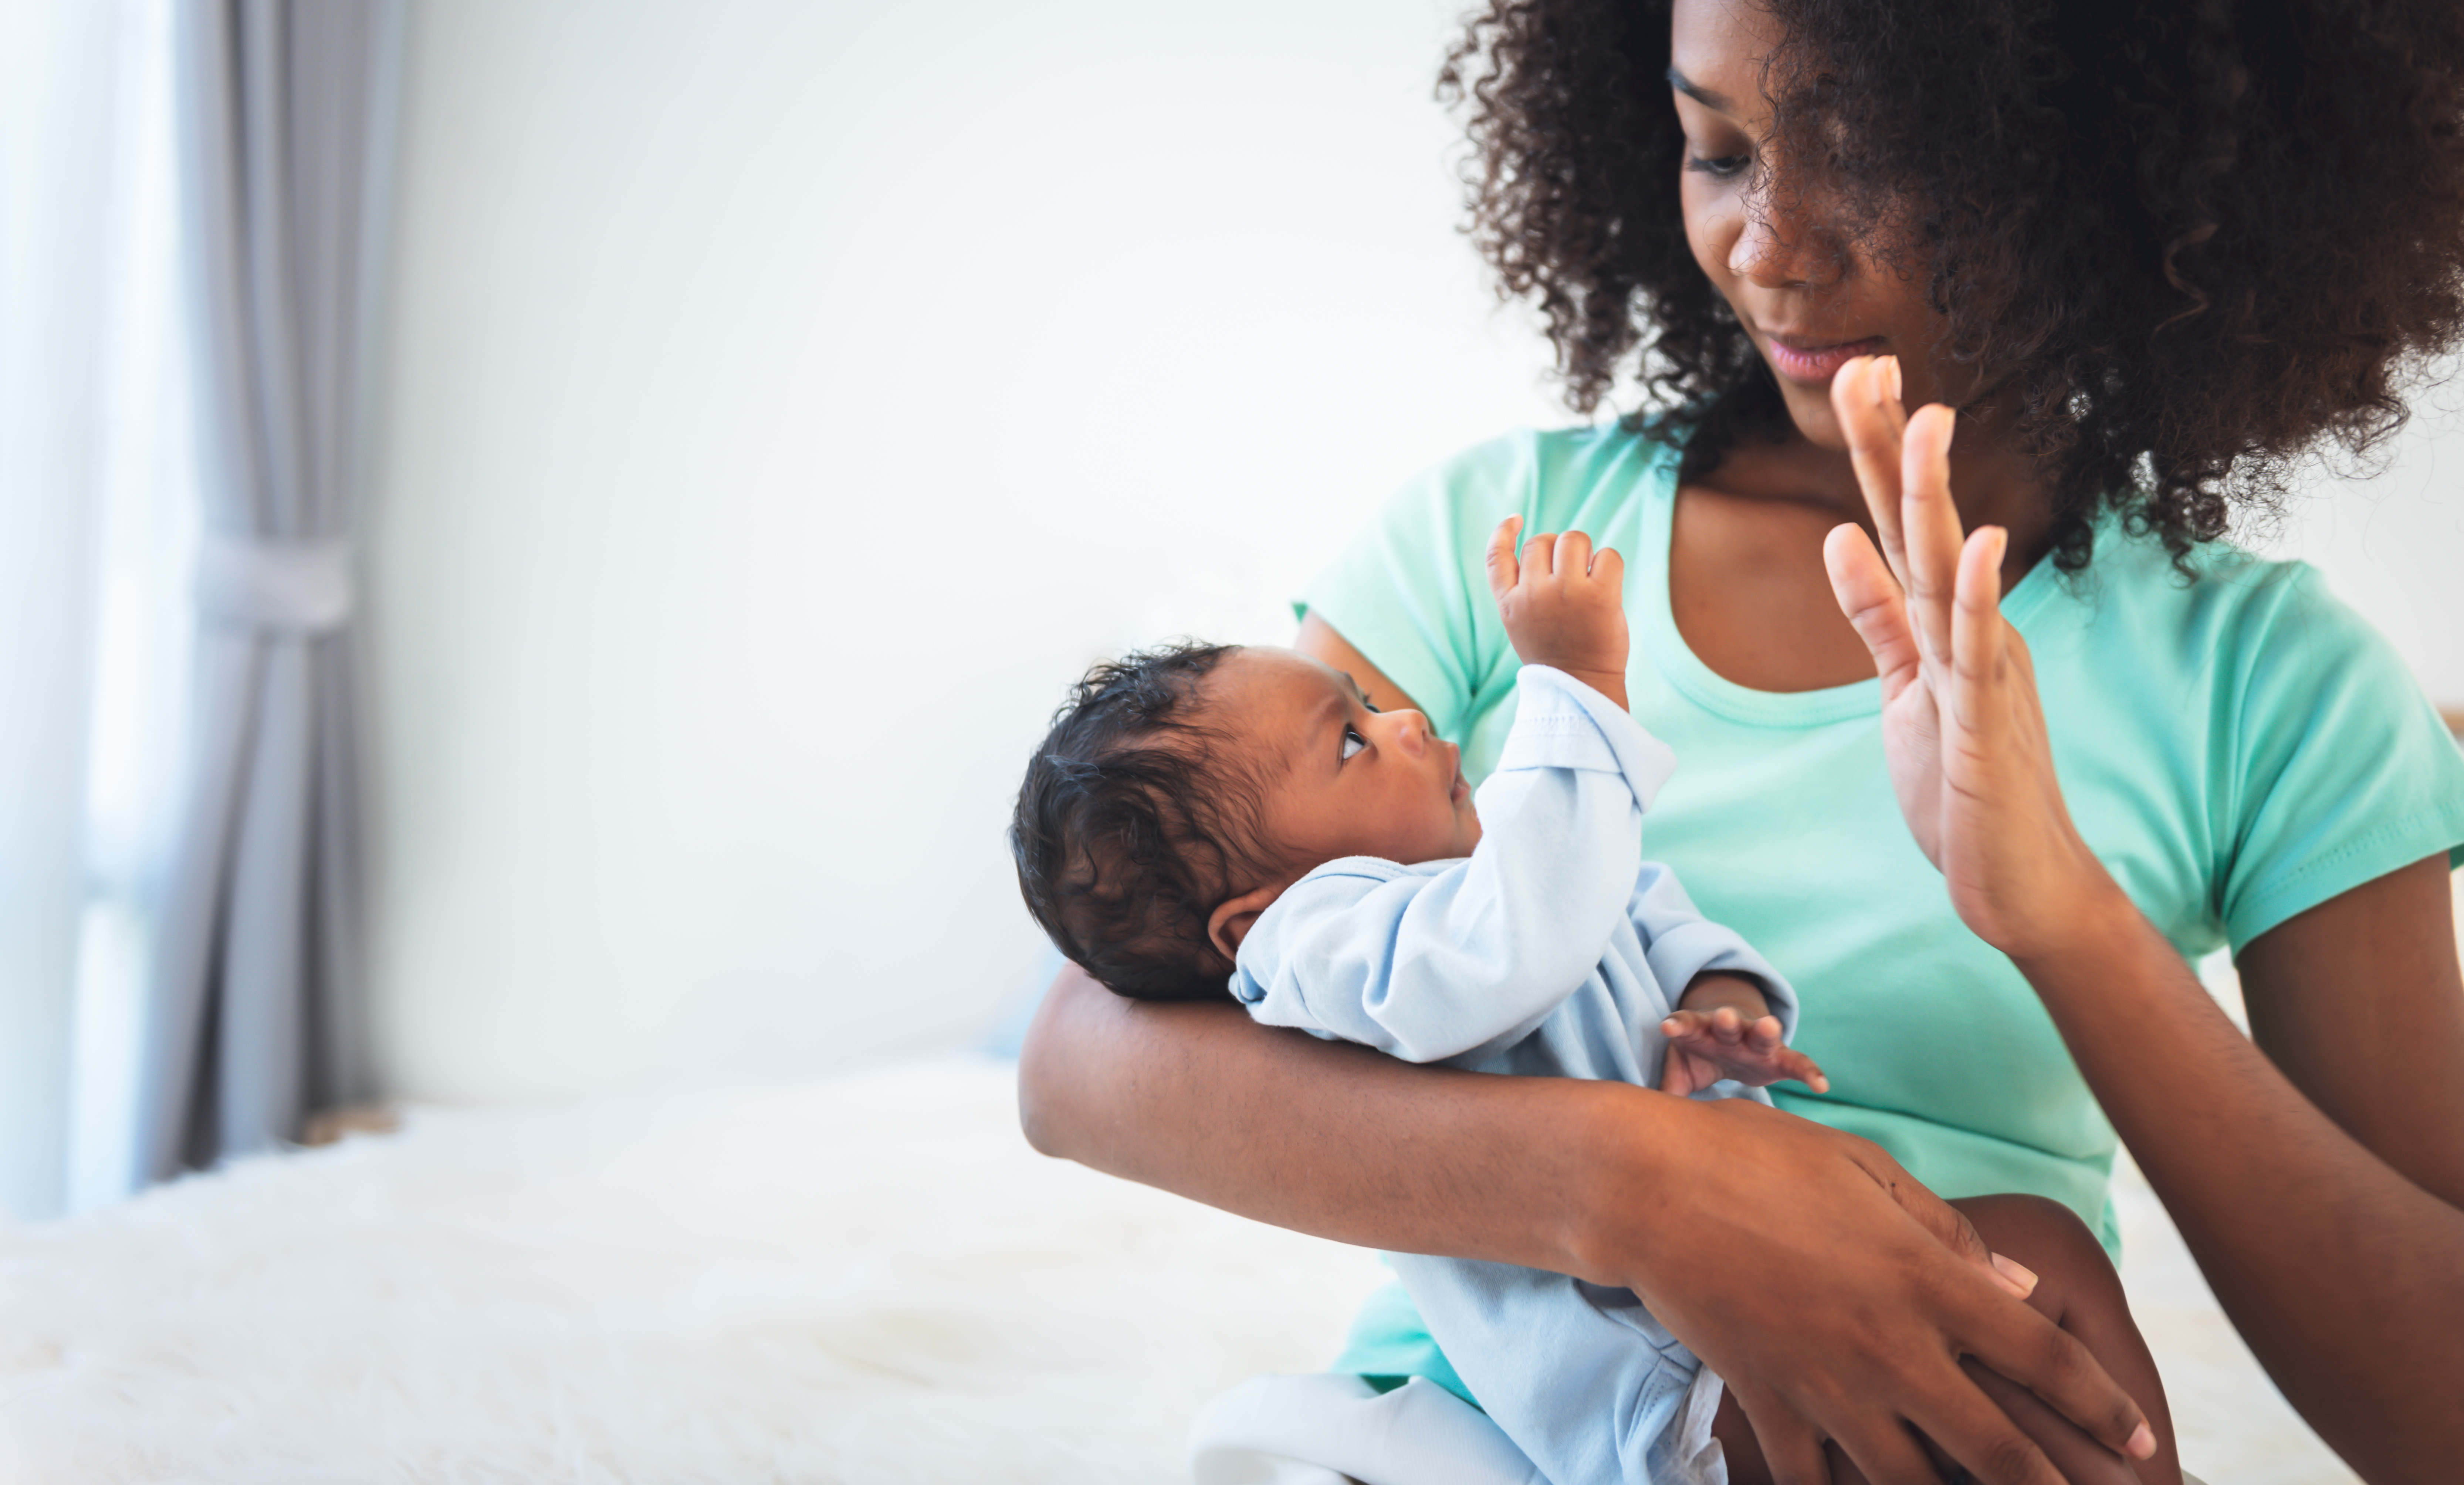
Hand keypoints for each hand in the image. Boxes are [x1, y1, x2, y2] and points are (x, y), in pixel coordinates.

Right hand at [1485, 516, 1628, 707]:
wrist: (1583, 687)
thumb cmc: (1557, 654)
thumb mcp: (1523, 624)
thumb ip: (1524, 589)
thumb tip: (1547, 544)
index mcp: (1510, 603)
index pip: (1496, 557)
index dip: (1503, 532)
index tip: (1516, 519)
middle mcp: (1532, 594)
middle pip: (1541, 541)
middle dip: (1557, 550)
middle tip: (1570, 577)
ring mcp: (1565, 593)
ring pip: (1573, 539)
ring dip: (1584, 552)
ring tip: (1588, 579)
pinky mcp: (1599, 595)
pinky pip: (1607, 554)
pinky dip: (1610, 564)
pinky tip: (1607, 585)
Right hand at [1600, 1098, 2158, 1484]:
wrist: (1648, 1187)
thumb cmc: (1758, 1159)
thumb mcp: (1867, 1170)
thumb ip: (1948, 1233)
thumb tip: (2020, 1285)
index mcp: (1926, 1279)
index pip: (2044, 1357)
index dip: (2104, 1406)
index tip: (2140, 1438)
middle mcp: (1891, 1347)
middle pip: (1999, 1450)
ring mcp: (1828, 1387)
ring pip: (1913, 1483)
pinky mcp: (1769, 1406)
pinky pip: (1814, 1483)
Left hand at [1658, 1005, 1830, 1097]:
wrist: (1733, 1035)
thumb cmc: (1700, 1053)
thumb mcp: (1682, 1069)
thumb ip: (1668, 1087)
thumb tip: (1644, 1121)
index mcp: (1700, 1030)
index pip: (1687, 1024)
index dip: (1678, 1025)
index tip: (1667, 1026)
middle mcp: (1730, 1031)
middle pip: (1728, 1024)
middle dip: (1726, 1020)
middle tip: (1724, 1015)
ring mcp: (1757, 1041)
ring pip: (1762, 1033)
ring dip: (1765, 1030)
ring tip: (1771, 1025)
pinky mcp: (1781, 1056)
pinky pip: (1799, 1063)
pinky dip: (1811, 1073)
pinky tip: (1822, 1086)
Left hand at [1821, 356, 2120, 959]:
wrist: (2013, 877)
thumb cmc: (1962, 784)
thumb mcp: (1905, 684)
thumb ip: (1876, 614)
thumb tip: (1836, 537)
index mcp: (1943, 620)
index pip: (1898, 520)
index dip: (1876, 449)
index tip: (1859, 375)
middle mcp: (1971, 630)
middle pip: (1921, 523)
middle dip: (1896, 446)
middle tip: (1873, 363)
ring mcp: (1984, 672)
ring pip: (1951, 570)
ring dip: (1934, 498)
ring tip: (1925, 419)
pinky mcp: (1986, 723)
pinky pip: (1979, 652)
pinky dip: (1977, 596)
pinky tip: (1981, 543)